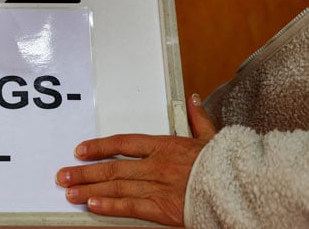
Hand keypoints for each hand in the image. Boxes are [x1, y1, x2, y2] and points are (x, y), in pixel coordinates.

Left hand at [55, 94, 216, 226]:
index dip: (98, 146)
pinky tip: (91, 204)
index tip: (80, 150)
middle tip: (63, 174)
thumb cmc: (228, 165)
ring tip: (69, 191)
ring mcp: (158, 186)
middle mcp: (156, 164)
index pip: (123, 143)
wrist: (246, 188)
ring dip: (89, 188)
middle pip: (112, 167)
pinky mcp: (163, 209)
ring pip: (116, 186)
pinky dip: (109, 205)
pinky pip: (130, 206)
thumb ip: (198, 119)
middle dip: (84, 171)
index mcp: (165, 145)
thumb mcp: (213, 138)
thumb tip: (192, 99)